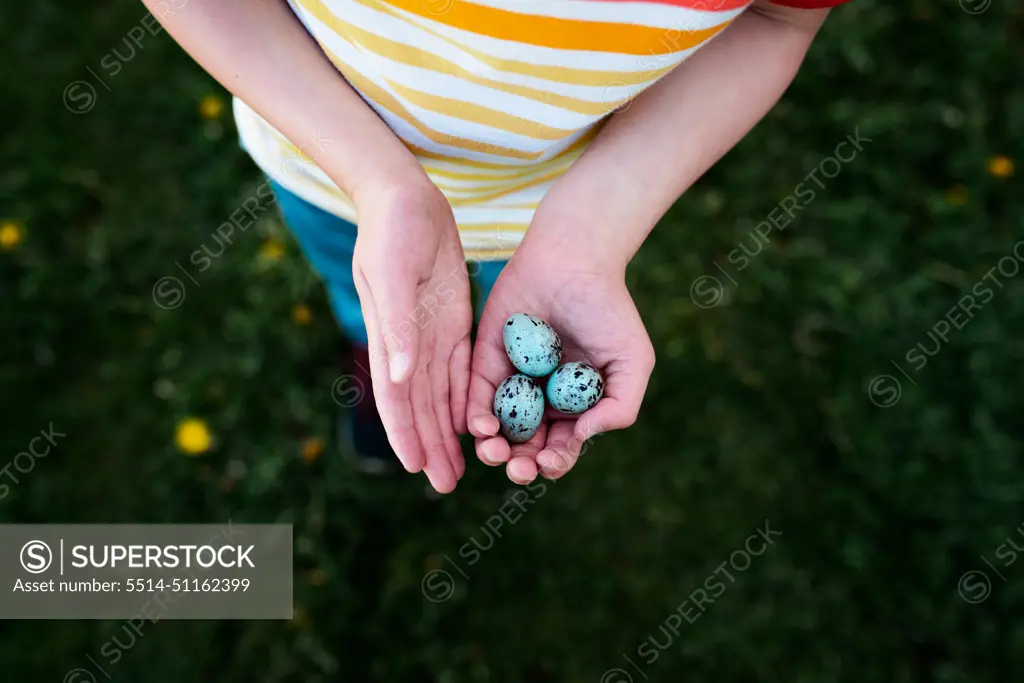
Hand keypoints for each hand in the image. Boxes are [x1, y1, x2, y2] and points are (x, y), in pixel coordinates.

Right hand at [351, 179, 473, 493]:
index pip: (396, 397)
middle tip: (446, 485)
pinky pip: (459, 368)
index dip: (406, 433)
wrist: (404, 196)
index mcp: (389, 337)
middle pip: (419, 406)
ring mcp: (429, 333)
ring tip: (460, 465)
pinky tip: (473, 421)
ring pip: (440, 394)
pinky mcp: (449, 320)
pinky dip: (463, 397)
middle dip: (431, 445)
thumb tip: (398, 376)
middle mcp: (407, 344)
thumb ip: (396, 325)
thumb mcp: (393, 271)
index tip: (418, 468)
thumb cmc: (392, 228)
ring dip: (447, 430)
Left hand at [467, 238, 654, 483]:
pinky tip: (480, 426)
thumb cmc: (608, 309)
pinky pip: (475, 398)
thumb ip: (620, 406)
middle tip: (518, 467)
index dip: (555, 463)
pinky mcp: (484, 362)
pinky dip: (474, 417)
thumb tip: (583, 438)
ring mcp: (512, 383)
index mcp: (575, 407)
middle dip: (520, 465)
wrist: (572, 261)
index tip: (550, 462)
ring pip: (497, 431)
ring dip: (494, 449)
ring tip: (495, 450)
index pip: (561, 448)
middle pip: (526, 448)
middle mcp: (541, 401)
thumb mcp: (632, 360)